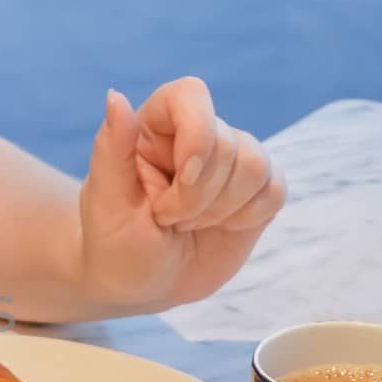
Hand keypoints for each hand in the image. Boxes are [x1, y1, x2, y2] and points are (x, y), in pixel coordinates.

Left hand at [79, 76, 285, 309]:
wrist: (140, 287)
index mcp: (152, 127)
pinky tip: (218, 229)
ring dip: (222, 209)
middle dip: (198, 196)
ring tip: (188, 224)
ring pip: (257, 164)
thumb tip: (116, 96)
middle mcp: (194, 136)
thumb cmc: (114, 244)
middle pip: (229, 143)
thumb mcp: (105, 203)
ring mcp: (229, 163)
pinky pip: (276, 190)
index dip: (197, 134)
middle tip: (166, 219)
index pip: (190, 95)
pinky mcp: (255, 192)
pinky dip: (248, 218)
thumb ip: (111, 148)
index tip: (183, 178)